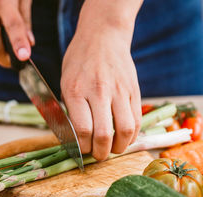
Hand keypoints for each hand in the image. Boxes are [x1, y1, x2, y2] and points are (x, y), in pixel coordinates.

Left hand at [61, 1, 141, 160]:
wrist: (103, 36)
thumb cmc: (79, 60)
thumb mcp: (65, 82)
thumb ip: (71, 109)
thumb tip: (77, 137)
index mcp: (76, 91)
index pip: (82, 130)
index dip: (83, 148)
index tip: (82, 150)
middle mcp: (99, 92)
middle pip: (104, 135)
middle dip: (100, 154)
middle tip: (98, 155)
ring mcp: (119, 91)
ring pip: (125, 130)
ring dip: (119, 148)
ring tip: (113, 149)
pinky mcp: (134, 90)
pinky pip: (137, 120)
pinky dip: (132, 135)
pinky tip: (125, 137)